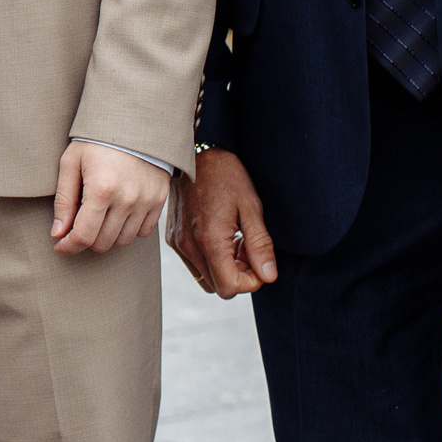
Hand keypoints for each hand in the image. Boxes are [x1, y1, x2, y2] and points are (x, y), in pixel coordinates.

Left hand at [51, 142, 169, 255]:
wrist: (134, 122)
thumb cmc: (97, 141)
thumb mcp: (71, 163)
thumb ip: (63, 200)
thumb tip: (57, 233)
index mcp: (101, 190)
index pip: (83, 236)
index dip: (68, 247)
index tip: (60, 246)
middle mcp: (127, 199)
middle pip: (102, 243)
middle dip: (85, 239)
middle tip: (79, 224)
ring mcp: (146, 202)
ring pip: (122, 241)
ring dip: (107, 235)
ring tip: (99, 216)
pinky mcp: (159, 201)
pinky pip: (142, 232)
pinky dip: (128, 229)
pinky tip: (118, 213)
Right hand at [171, 147, 276, 297]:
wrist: (193, 153)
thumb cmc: (224, 175)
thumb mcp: (250, 206)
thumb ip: (260, 244)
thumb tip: (268, 275)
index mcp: (209, 240)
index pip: (230, 288)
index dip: (251, 281)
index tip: (259, 260)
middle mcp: (189, 246)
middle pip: (218, 287)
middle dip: (239, 275)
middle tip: (248, 247)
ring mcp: (178, 243)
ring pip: (206, 278)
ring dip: (224, 268)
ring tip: (234, 240)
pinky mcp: (174, 238)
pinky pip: (194, 264)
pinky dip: (210, 259)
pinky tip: (220, 235)